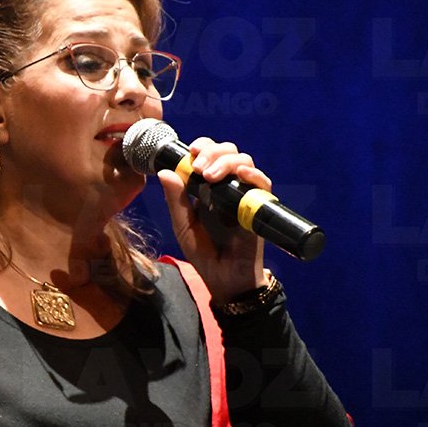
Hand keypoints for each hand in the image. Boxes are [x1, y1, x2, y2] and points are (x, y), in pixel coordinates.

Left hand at [157, 137, 269, 302]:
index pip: (210, 154)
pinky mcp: (259, 208)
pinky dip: (253, 175)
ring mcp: (244, 195)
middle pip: (228, 152)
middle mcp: (227, 187)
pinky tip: (241, 175)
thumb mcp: (184, 226)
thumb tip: (164, 171)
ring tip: (209, 176)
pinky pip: (263, 184)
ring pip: (245, 162)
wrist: (225, 280)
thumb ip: (176, 201)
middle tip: (199, 167)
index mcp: (208, 187)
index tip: (192, 151)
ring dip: (227, 162)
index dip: (203, 146)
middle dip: (213, 152)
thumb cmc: (205, 254)